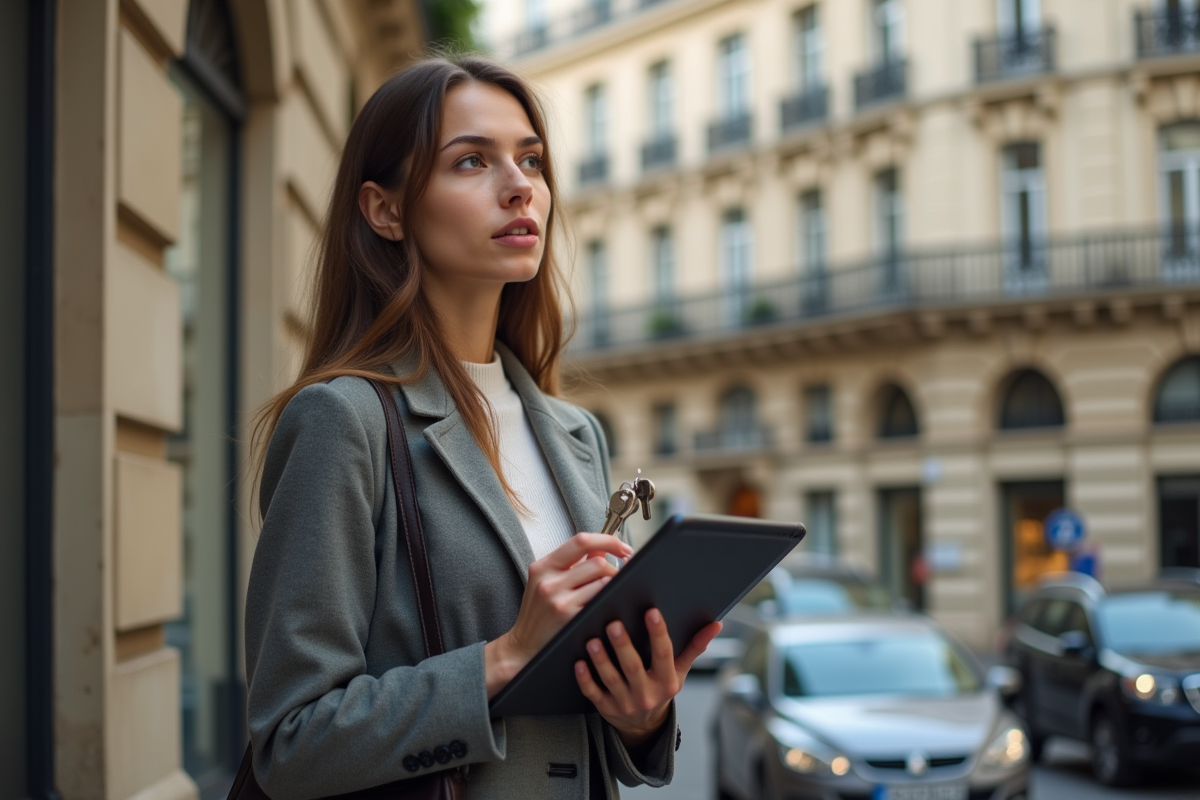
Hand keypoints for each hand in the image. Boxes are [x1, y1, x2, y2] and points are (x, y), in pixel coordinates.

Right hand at [485, 533, 630, 698]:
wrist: (523, 646)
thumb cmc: (537, 613)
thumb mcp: (547, 581)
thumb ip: (573, 563)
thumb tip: (602, 548)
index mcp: (543, 566)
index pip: (581, 541)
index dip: (608, 541)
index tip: (623, 547)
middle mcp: (549, 582)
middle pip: (598, 563)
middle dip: (614, 569)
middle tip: (617, 577)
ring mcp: (559, 601)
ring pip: (603, 582)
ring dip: (613, 586)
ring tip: (610, 591)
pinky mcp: (570, 619)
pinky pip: (600, 602)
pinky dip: (608, 601)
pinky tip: (606, 605)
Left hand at [574, 608, 721, 747]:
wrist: (644, 725)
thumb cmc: (661, 686)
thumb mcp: (680, 670)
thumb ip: (695, 646)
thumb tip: (717, 624)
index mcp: (667, 681)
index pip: (664, 655)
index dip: (659, 633)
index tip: (652, 611)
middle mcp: (647, 693)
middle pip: (633, 667)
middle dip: (623, 646)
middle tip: (614, 623)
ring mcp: (625, 703)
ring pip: (611, 679)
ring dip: (601, 660)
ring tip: (592, 640)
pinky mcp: (606, 708)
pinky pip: (593, 693)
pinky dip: (585, 679)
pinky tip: (578, 662)